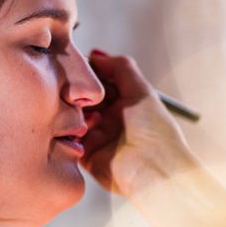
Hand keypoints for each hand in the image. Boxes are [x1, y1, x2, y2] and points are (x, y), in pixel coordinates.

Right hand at [81, 49, 196, 196]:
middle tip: (71, 86)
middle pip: (82, 98)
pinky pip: (69, 138)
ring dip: (72, 110)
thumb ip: (121, 68)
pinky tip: (77, 124)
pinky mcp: (86, 155)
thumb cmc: (156, 134)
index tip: (74, 64)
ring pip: (72, 116)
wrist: (155, 172)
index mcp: (125, 103)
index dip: (86, 73)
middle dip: (75, 91)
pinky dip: (69, 129)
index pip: (98, 82)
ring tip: (77, 107)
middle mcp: (110, 119)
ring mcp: (97, 137)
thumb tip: (96, 54)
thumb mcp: (141, 91)